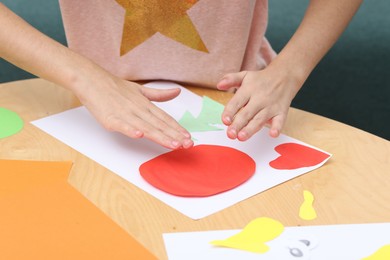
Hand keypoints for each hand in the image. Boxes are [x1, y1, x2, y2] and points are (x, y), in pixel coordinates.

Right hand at [74, 74, 192, 149]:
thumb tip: (177, 91)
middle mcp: (138, 109)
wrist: (91, 80)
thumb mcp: (140, 90)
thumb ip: (159, 94)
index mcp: (146, 104)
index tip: (188, 137)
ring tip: (173, 144)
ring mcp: (125, 114)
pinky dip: (130, 130)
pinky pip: (122, 125)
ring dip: (160, 136)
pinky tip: (139, 136)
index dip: (177, 128)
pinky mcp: (110, 119)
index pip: (165, 118)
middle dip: (174, 135)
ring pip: (145, 127)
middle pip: (159, 125)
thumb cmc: (115, 86)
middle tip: (188, 145)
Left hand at [217, 68, 299, 140]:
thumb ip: (231, 79)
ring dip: (251, 129)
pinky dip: (277, 127)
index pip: (237, 102)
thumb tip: (219, 85)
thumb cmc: (261, 79)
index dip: (230, 111)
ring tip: (241, 137)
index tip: (225, 121)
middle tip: (230, 134)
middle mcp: (259, 98)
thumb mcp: (245, 75)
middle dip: (238, 124)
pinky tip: (273, 134)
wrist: (286, 75)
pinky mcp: (281, 111)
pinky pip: (280, 120)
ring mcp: (271, 106)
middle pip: (247, 113)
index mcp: (248, 89)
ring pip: (260, 119)